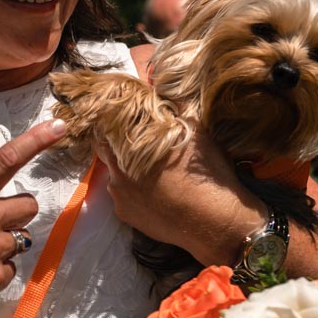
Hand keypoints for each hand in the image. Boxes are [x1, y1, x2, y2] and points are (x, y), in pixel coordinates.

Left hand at [94, 130, 264, 265]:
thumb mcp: (194, 132)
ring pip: (117, 178)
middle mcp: (116, 174)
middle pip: (108, 155)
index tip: (120, 124)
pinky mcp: (127, 217)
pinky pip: (125, 200)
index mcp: (127, 149)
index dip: (110, 126)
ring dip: (128, 174)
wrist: (215, 222)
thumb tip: (165, 96)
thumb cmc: (205, 174)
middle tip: (142, 150)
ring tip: (155, 177)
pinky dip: (135, 195)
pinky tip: (157, 196)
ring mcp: (119, 198)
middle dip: (120, 150)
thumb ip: (173, 113)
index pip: (102, 131)